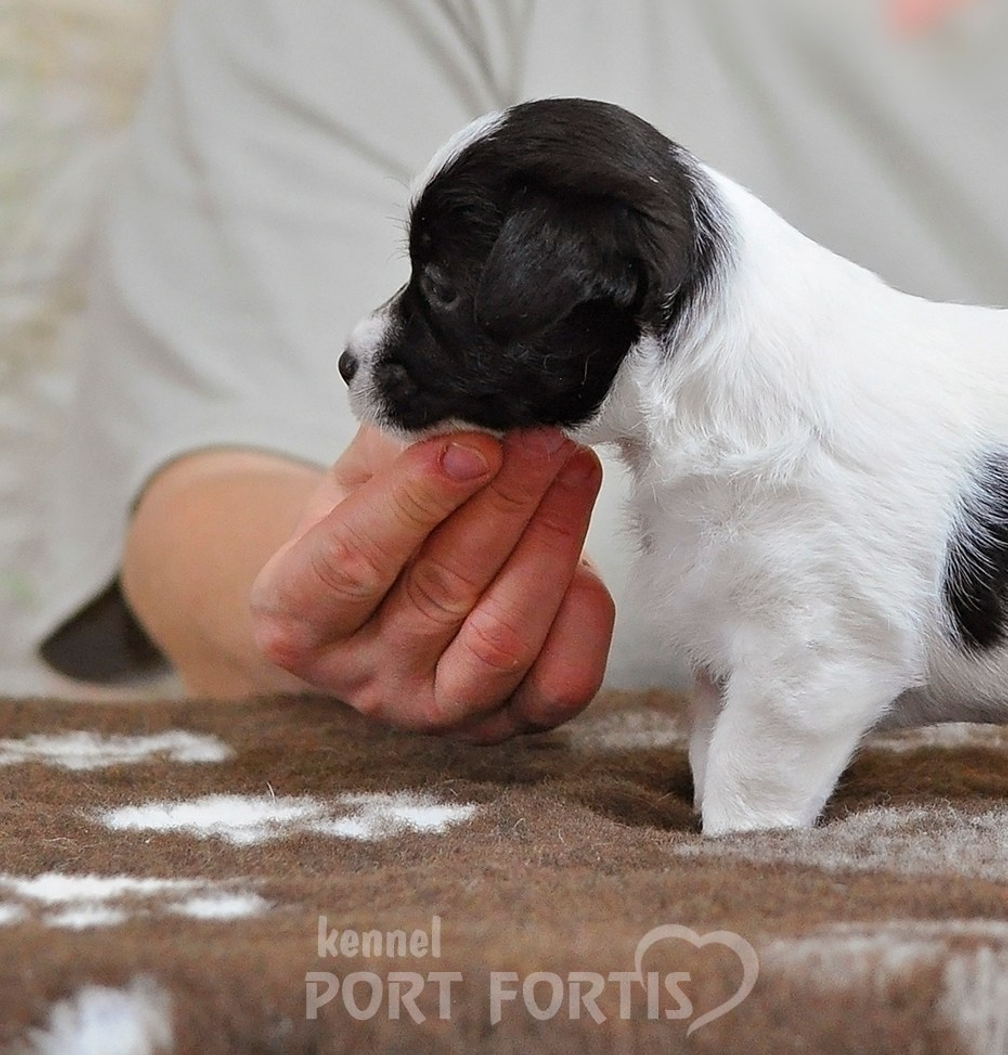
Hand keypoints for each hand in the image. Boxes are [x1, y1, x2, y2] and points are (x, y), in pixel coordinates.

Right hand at [250, 424, 613, 741]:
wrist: (396, 592)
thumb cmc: (376, 519)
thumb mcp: (363, 473)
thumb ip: (403, 440)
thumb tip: (477, 407)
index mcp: (294, 618)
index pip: (351, 561)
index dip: (417, 499)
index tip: (477, 443)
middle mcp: (362, 681)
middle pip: (440, 592)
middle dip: (506, 503)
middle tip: (547, 437)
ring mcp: (437, 713)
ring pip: (503, 638)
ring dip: (551, 543)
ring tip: (575, 468)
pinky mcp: (509, 725)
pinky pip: (560, 683)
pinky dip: (583, 618)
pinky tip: (587, 556)